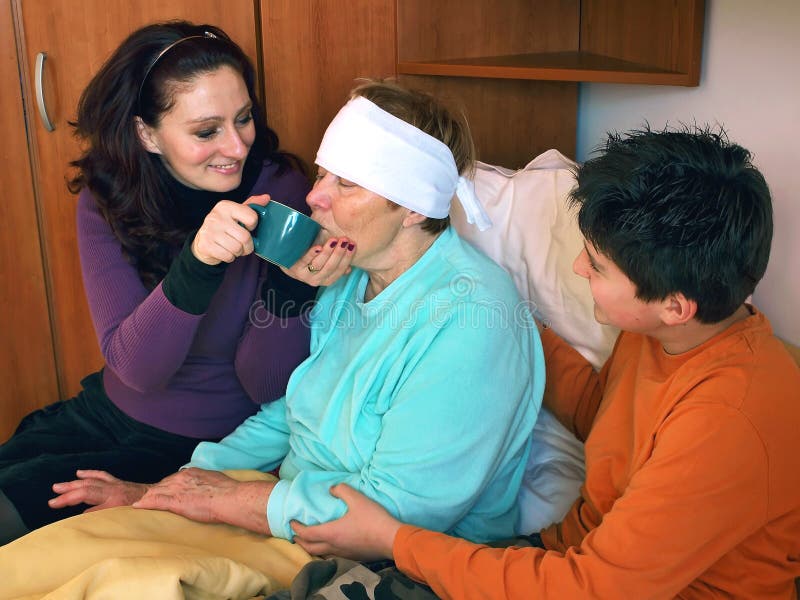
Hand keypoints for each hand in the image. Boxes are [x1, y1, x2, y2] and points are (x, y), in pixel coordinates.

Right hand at [49, 470, 148, 512]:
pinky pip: (102, 476)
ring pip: (91, 481)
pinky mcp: (118, 483)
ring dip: (74, 483)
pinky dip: (90, 474)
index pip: (87, 495)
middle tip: (51, 497)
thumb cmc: (146, 510)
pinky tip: (79, 473)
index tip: (54, 504)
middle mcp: (114, 489)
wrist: (160, 498)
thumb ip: (105, 515)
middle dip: (68, 492)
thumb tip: (85, 516)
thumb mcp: (128, 517)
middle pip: (86, 488)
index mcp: (115, 498)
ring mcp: (116, 484)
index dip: (69, 499)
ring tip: (57, 486)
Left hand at [132, 467, 273, 534]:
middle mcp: (181, 479)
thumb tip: (207, 485)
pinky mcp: (174, 502)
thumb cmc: (227, 491)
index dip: (168, 487)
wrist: (228, 498)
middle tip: (147, 498)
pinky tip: (136, 506)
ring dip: (147, 497)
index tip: (164, 492)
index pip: (174, 479)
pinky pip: (155, 501)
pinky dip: (145, 503)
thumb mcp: (214, 480)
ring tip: (138, 502)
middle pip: (162, 485)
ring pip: (156, 492)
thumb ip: (206, 481)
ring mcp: (177, 490)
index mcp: (191, 473)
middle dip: (155, 491)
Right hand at [191, 194, 270, 264]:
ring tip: (233, 248)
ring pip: (237, 248)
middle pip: (245, 237)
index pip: (252, 217)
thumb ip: (252, 206)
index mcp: (226, 206)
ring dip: (238, 252)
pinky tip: (225, 252)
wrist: (202, 241)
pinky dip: (230, 257)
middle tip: (243, 244)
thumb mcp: (237, 214)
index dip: (253, 226)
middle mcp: (216, 216)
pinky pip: (228, 256)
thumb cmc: (224, 227)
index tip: (247, 228)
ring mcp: (209, 230)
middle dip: (247, 245)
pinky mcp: (206, 245)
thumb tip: (267, 198)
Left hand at [282, 237, 354, 286]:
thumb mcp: (323, 263)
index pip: (340, 271)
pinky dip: (312, 254)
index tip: (352, 245)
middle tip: (345, 240)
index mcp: (326, 279)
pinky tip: (318, 247)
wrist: (286, 261)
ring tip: (334, 240)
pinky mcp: (293, 268)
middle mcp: (316, 280)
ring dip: (328, 252)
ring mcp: (304, 275)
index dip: (347, 258)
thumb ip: (335, 265)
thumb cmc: (309, 259)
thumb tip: (349, 269)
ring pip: (319, 265)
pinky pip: (304, 261)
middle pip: (330, 268)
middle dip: (339, 253)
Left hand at [291, 483, 400, 560]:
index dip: (297, 528)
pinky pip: (332, 555)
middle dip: (300, 541)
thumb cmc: (373, 519)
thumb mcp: (357, 499)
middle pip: (309, 548)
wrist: (391, 539)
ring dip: (311, 547)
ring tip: (309, 540)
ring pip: (320, 554)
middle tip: (296, 533)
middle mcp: (334, 546)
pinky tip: (330, 545)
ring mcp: (343, 554)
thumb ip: (342, 490)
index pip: (307, 533)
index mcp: (331, 533)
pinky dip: (324, 550)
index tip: (291, 522)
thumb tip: (332, 489)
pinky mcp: (353, 557)